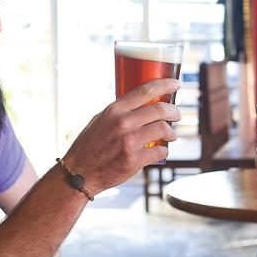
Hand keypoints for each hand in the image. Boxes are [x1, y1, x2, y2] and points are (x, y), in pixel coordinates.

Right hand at [63, 78, 180, 192]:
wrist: (79, 173)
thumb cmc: (89, 145)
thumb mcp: (100, 120)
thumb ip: (119, 112)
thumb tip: (141, 104)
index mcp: (114, 110)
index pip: (146, 90)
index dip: (165, 84)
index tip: (176, 84)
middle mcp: (123, 123)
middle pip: (161, 110)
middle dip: (174, 111)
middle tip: (177, 115)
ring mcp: (129, 142)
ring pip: (164, 130)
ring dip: (172, 133)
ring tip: (171, 135)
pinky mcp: (134, 160)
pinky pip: (160, 151)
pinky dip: (164, 151)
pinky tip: (160, 151)